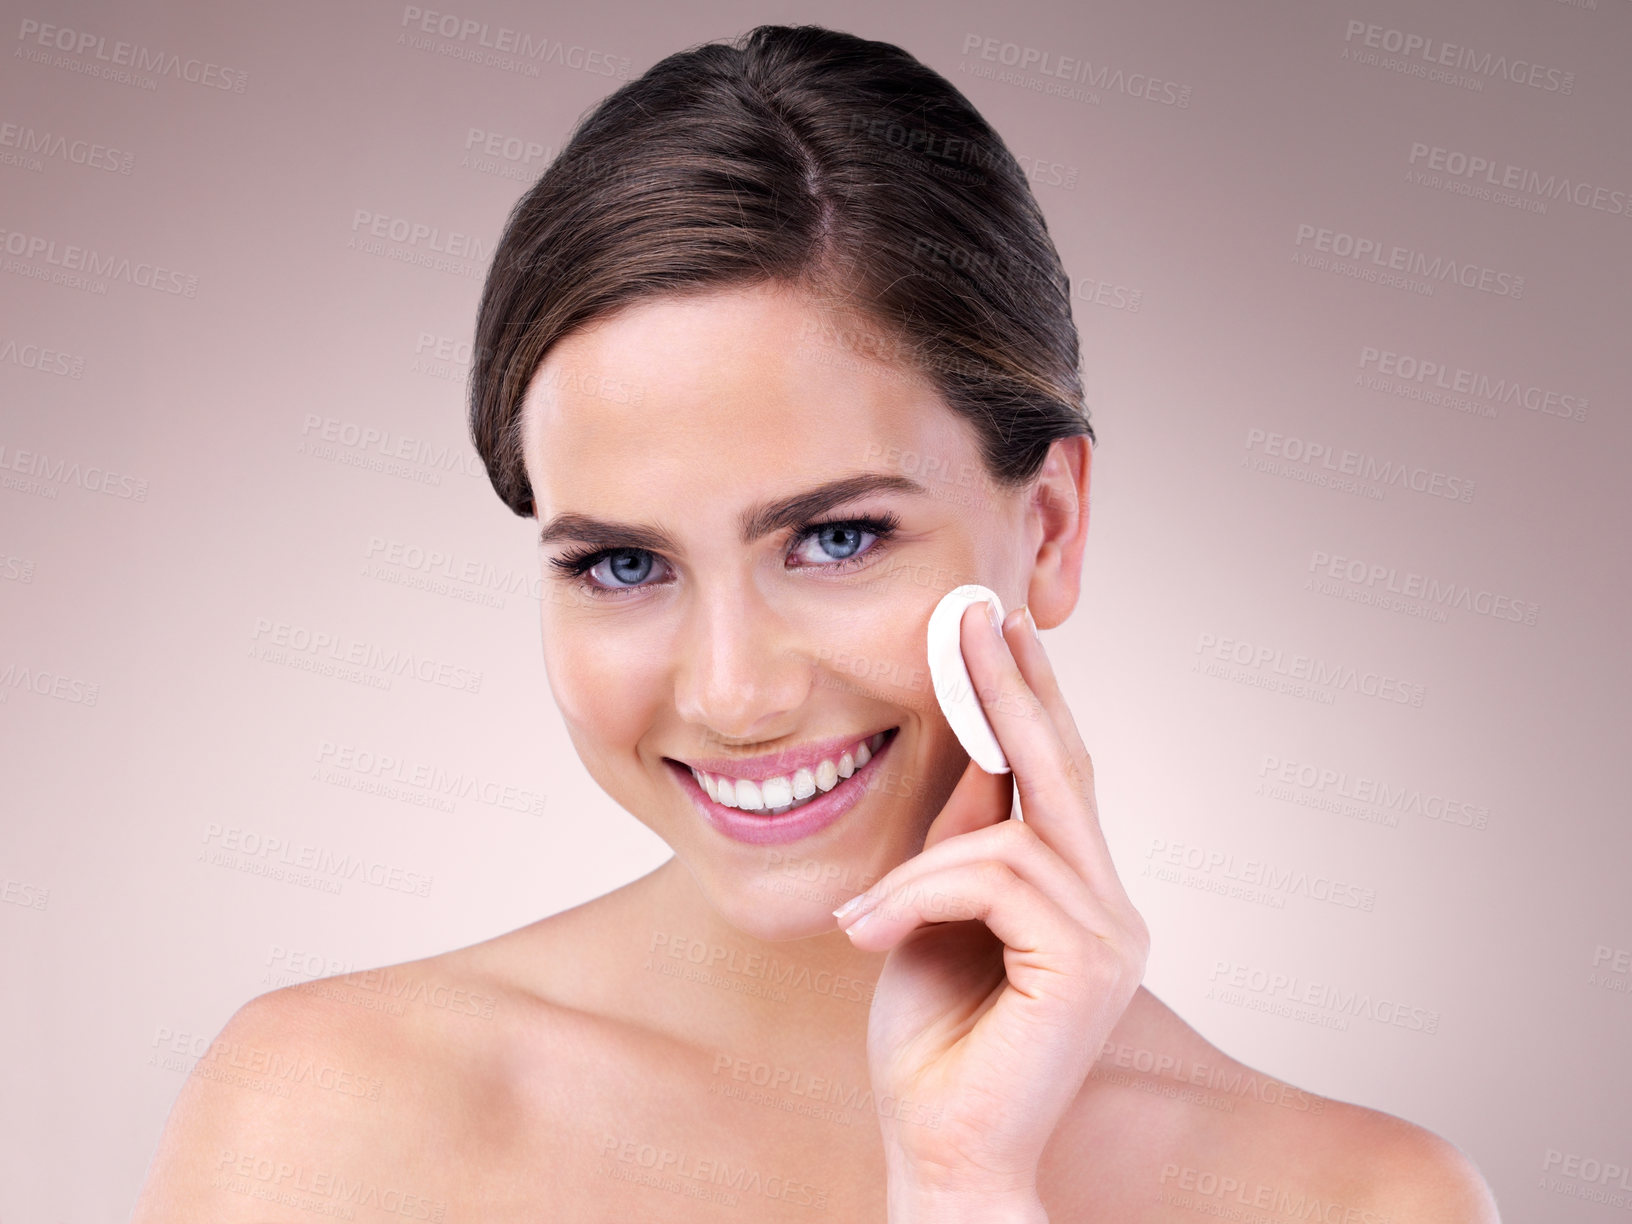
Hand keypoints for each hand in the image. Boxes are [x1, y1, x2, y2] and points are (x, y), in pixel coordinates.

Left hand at [834, 601, 1149, 1207]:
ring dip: (922, 865)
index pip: (1057, 778)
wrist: (940, 1149)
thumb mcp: (928, 917)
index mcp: (1076, 897)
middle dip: (1012, 687)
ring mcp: (1109, 936)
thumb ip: (957, 843)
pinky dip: (920, 894)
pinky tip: (872, 935)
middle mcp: (1108, 909)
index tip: (998, 628)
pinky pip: (994, 878)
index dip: (1029, 698)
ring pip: (1011, 834)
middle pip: (1063, 772)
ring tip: (867, 920)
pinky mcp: (1089, 965)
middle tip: (976, 612)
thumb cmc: (931, 1044)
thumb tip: (967, 751)